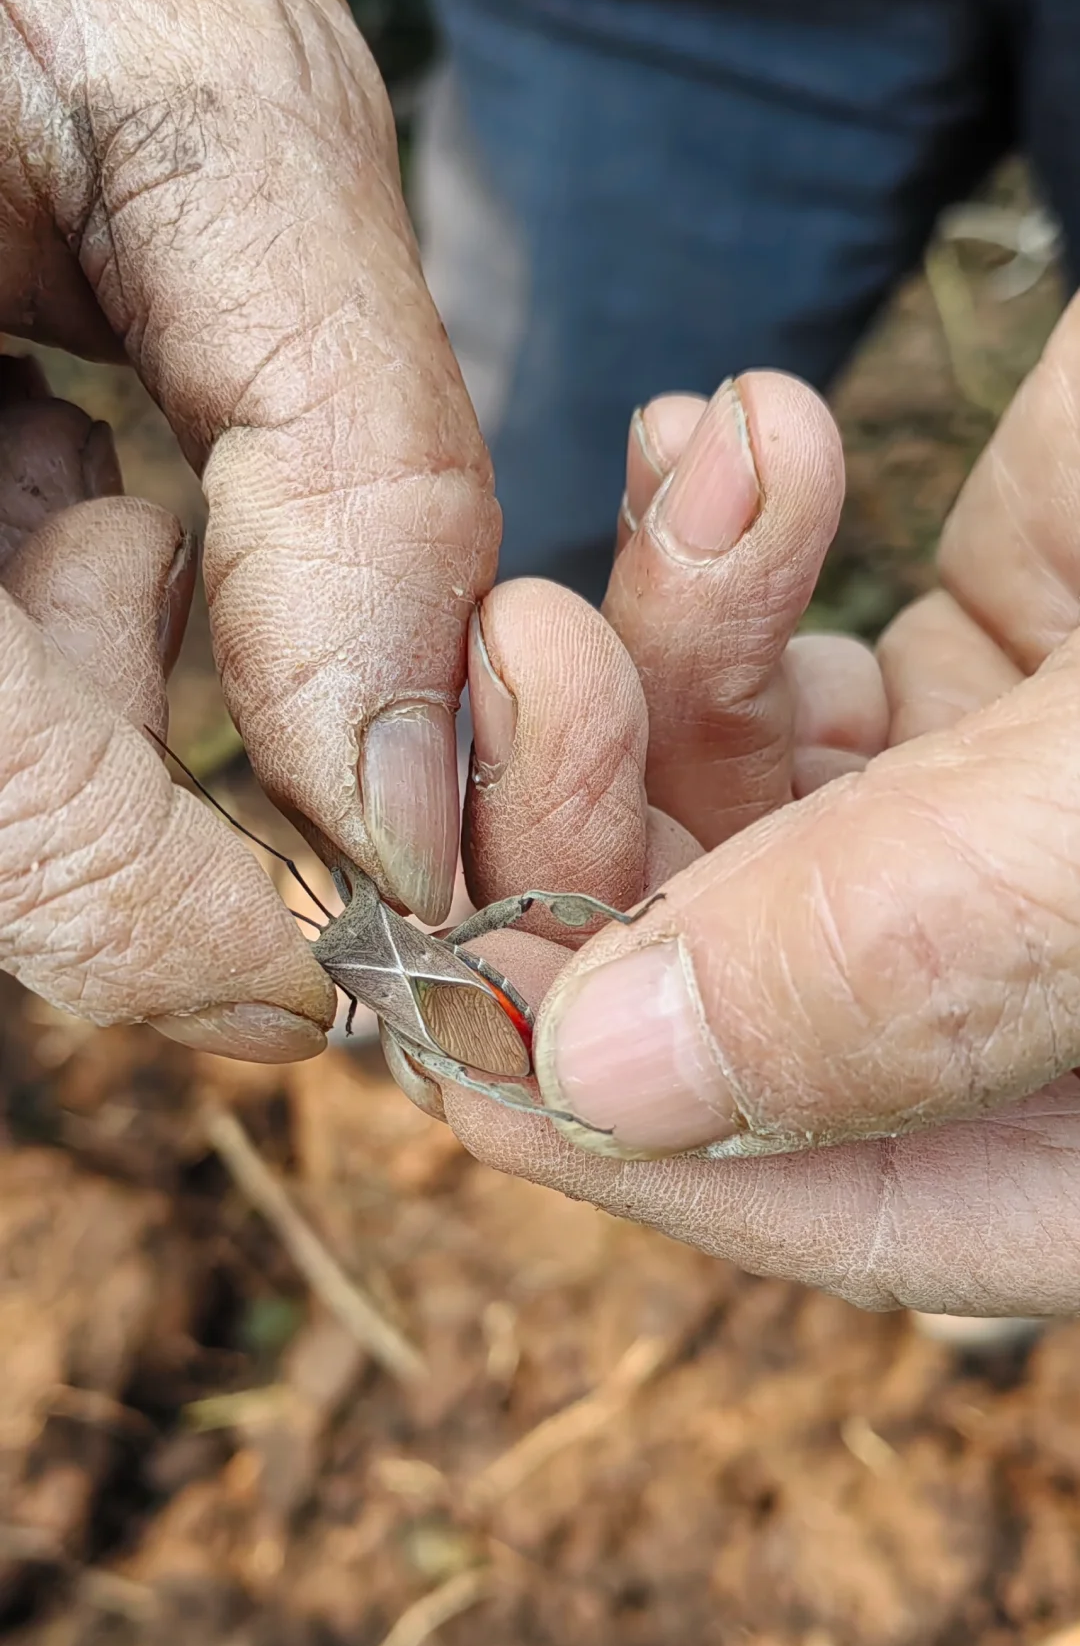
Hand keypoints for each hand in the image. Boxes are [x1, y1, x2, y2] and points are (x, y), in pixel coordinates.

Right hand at [0, 0, 496, 1055]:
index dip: (216, 939)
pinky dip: (14, 611)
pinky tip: (14, 449)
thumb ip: (349, 477)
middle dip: (133, 744)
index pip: (24, 841)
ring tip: (76, 452)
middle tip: (160, 535)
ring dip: (64, 673)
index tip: (377, 953)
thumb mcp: (227, 120)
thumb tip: (408, 814)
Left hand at [425, 298, 1079, 1315]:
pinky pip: (792, 661)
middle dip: (599, 843)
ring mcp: (1033, 826)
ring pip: (738, 824)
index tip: (434, 1003)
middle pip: (746, 1007)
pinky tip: (733, 436)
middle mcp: (1068, 1001)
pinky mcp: (1019, 652)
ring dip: (655, 663)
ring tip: (699, 492)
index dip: (623, 1133)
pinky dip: (727, 558)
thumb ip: (922, 954)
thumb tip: (610, 1086)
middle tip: (527, 661)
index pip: (848, 1209)